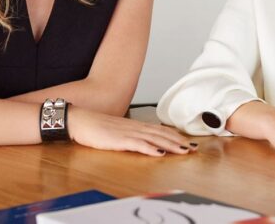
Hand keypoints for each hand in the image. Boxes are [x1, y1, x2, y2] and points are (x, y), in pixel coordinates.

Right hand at [68, 106, 195, 156]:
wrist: (81, 120)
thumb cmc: (96, 127)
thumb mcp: (117, 131)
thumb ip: (131, 136)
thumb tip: (143, 141)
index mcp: (135, 125)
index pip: (160, 130)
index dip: (175, 136)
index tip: (188, 142)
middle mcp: (135, 127)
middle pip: (162, 134)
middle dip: (179, 141)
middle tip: (194, 148)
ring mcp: (128, 133)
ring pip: (154, 139)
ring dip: (171, 145)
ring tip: (184, 151)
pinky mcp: (120, 140)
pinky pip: (138, 144)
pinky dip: (150, 149)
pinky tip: (160, 153)